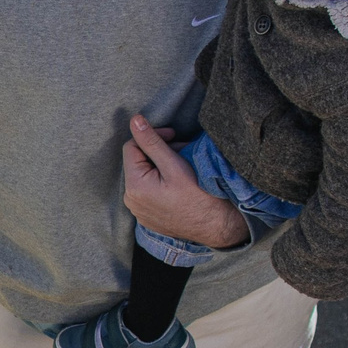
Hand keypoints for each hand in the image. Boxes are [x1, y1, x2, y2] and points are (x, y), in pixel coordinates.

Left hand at [121, 114, 245, 248]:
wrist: (217, 226)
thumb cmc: (199, 196)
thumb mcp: (175, 164)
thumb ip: (152, 142)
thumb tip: (134, 121)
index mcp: (134, 187)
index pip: (131, 147)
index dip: (151, 136)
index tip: (173, 135)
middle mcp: (131, 201)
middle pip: (138, 163)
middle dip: (158, 151)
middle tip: (183, 149)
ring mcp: (139, 211)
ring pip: (144, 176)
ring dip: (161, 166)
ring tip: (184, 166)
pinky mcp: (148, 217)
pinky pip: (149, 192)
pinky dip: (161, 182)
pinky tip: (179, 183)